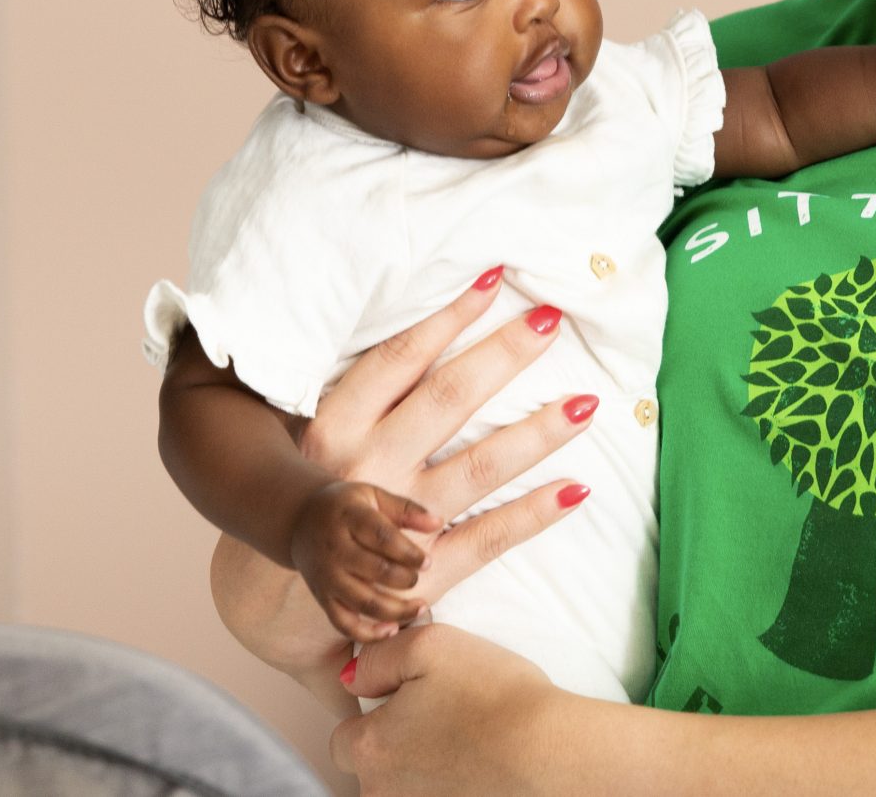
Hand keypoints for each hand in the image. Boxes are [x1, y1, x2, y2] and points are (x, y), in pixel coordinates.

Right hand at [210, 268, 597, 695]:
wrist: (289, 596)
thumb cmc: (316, 495)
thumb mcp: (317, 437)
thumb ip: (359, 393)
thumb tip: (422, 329)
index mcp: (335, 430)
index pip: (399, 359)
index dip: (447, 317)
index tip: (494, 280)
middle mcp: (368, 470)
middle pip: (447, 399)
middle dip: (503, 355)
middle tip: (552, 319)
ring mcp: (400, 525)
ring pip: (479, 466)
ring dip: (537, 433)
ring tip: (587, 403)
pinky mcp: (425, 572)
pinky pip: (488, 538)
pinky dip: (533, 514)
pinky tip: (576, 489)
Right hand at [289, 480, 437, 643]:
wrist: (300, 519)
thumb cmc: (346, 507)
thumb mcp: (373, 495)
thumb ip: (406, 509)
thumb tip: (439, 522)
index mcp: (349, 518)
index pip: (381, 537)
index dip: (408, 553)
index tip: (427, 562)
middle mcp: (335, 548)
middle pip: (374, 571)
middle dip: (404, 579)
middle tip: (418, 578)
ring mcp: (327, 576)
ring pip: (362, 602)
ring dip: (395, 610)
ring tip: (420, 607)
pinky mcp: (322, 597)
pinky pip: (343, 623)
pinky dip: (367, 634)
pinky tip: (392, 630)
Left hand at [332, 623, 583, 796]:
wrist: (551, 754)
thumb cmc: (493, 697)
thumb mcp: (430, 645)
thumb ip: (379, 658)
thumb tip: (354, 677)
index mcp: (370, 749)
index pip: (343, 740)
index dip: (373, 716)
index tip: (410, 702)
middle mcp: (384, 793)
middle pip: (372, 770)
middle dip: (396, 746)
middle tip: (443, 719)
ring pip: (405, 788)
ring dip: (424, 769)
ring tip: (466, 742)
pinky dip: (452, 785)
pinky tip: (478, 765)